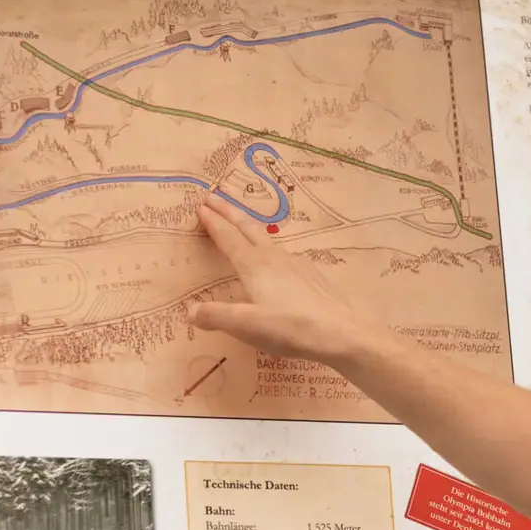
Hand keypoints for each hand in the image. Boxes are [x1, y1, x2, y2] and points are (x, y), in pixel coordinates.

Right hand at [189, 192, 365, 362]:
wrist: (340, 332)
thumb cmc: (290, 328)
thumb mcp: (246, 326)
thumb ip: (216, 316)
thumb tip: (190, 310)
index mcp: (255, 266)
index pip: (229, 237)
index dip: (214, 221)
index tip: (201, 205)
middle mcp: (274, 258)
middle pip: (247, 228)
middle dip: (229, 211)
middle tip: (213, 197)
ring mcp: (296, 264)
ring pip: (267, 238)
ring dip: (249, 227)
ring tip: (240, 224)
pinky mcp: (310, 274)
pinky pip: (283, 253)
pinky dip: (268, 246)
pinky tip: (274, 258)